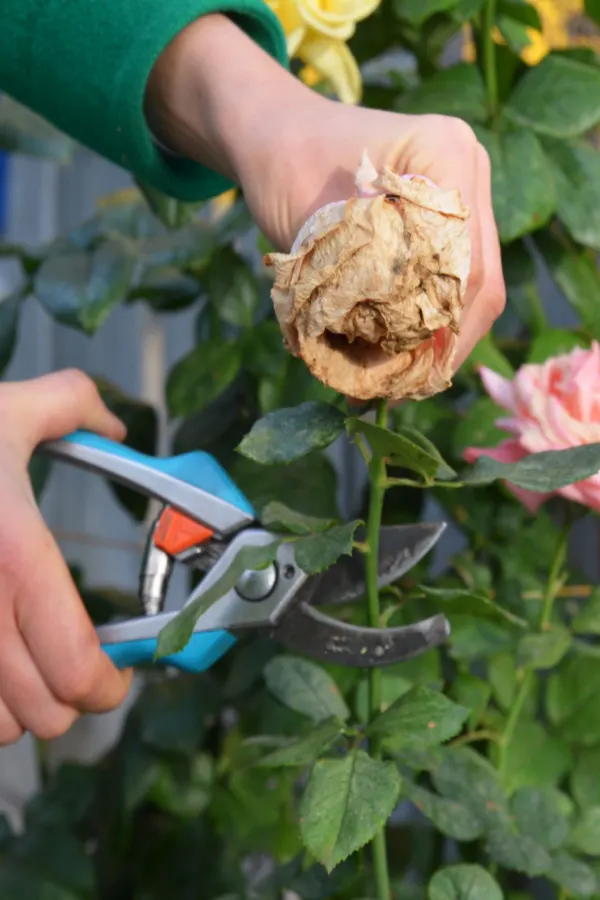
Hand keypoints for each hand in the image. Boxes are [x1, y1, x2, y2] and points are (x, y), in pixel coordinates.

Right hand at [0, 370, 131, 744]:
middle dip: (70, 695)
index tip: (119, 670)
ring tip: (22, 661)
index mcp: (15, 556)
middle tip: (72, 660)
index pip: (76, 667)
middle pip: (45, 714)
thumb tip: (113, 426)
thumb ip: (73, 404)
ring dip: (18, 705)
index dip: (110, 683)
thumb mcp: (7, 408)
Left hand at [148, 14, 503, 369]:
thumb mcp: (318, 229)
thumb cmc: (284, 165)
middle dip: (444, 343)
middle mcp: (468, 171)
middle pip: (480, 281)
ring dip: (436, 338)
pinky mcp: (445, 218)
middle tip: (403, 390)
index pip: (468, 263)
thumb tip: (391, 358)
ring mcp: (463, 193)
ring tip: (396, 382)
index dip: (444, 330)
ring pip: (470, 287)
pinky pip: (449, 278)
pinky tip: (394, 353)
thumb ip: (361, 285)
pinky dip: (424, 320)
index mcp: (445, 154)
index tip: (406, 376)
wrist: (273, 133)